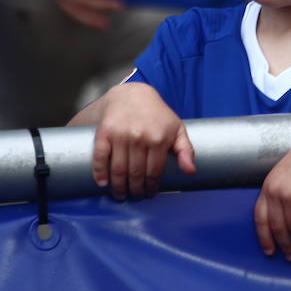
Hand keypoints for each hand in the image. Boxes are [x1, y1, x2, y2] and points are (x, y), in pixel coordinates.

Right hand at [86, 82, 195, 199]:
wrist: (133, 95)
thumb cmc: (157, 115)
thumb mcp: (177, 129)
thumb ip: (186, 150)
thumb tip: (191, 171)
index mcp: (158, 138)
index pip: (154, 172)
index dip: (151, 187)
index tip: (148, 194)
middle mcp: (139, 137)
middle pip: (135, 174)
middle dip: (135, 190)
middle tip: (135, 196)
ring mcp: (120, 135)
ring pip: (119, 170)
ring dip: (119, 187)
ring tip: (121, 194)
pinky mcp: (104, 132)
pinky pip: (100, 157)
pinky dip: (100, 173)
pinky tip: (103, 183)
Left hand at [254, 136, 290, 260]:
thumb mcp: (286, 173)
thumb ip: (279, 190)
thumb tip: (280, 213)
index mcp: (268, 186)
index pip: (260, 217)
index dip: (264, 236)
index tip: (269, 250)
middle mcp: (276, 192)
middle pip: (277, 227)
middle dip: (284, 245)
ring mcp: (290, 195)